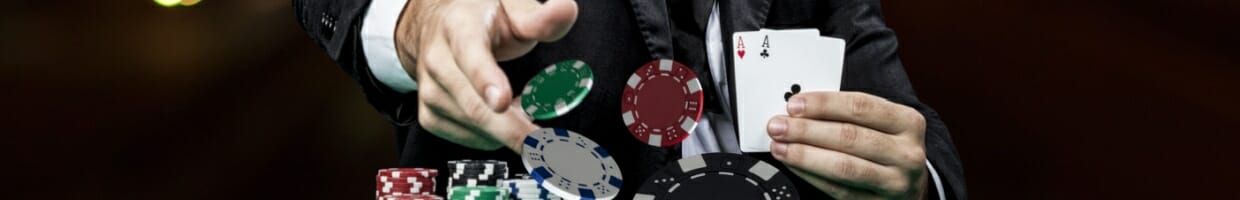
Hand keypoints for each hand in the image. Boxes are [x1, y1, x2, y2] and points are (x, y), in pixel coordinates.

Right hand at [395, 0, 578, 151]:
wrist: (438, 29)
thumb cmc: (481, 19)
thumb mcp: (512, 9)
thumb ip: (540, 17)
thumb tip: (565, 11)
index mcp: (458, 28)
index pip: (470, 55)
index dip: (485, 80)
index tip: (502, 101)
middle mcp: (437, 61)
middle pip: (474, 105)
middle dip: (512, 129)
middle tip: (544, 142)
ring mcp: (430, 91)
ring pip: (475, 127)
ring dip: (509, 128)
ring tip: (526, 106)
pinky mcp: (430, 115)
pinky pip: (469, 139)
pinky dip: (494, 136)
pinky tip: (506, 118)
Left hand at [768, 91, 928, 198]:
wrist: (910, 185)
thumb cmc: (889, 147)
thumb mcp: (883, 124)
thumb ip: (849, 114)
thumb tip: (801, 108)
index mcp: (908, 122)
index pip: (860, 106)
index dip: (823, 104)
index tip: (795, 104)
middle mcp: (906, 152)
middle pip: (849, 136)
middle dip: (806, 130)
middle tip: (778, 125)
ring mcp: (895, 182)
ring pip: (843, 166)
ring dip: (804, 155)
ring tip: (780, 146)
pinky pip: (838, 190)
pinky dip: (811, 176)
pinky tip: (794, 165)